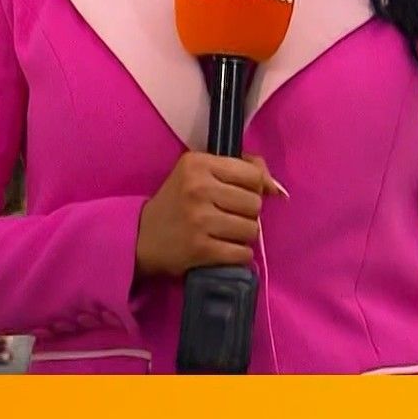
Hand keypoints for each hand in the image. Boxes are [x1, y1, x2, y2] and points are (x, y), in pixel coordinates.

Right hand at [134, 152, 285, 278]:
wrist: (140, 237)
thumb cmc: (176, 202)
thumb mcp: (200, 173)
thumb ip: (240, 169)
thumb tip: (276, 188)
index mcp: (198, 164)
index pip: (252, 174)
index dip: (254, 187)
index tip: (240, 195)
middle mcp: (199, 189)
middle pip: (254, 204)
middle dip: (246, 213)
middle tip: (228, 216)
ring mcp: (200, 220)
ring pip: (251, 229)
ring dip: (243, 235)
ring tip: (224, 234)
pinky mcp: (201, 249)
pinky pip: (242, 253)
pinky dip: (238, 254)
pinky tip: (223, 250)